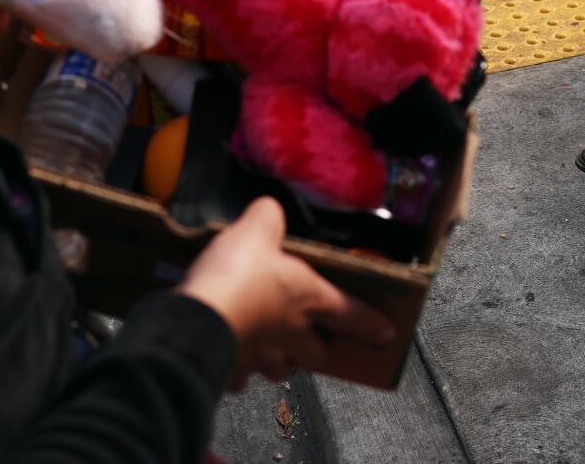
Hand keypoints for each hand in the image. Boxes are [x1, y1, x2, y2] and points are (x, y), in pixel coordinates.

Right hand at [178, 198, 395, 386]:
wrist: (197, 321)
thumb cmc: (237, 274)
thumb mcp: (255, 229)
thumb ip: (267, 217)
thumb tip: (270, 209)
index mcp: (308, 299)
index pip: (351, 313)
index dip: (370, 322)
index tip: (387, 333)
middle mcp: (292, 334)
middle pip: (318, 354)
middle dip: (321, 350)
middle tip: (317, 340)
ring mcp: (262, 357)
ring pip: (282, 369)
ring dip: (283, 362)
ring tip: (275, 349)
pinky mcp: (232, 370)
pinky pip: (242, 375)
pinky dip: (240, 369)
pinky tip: (232, 357)